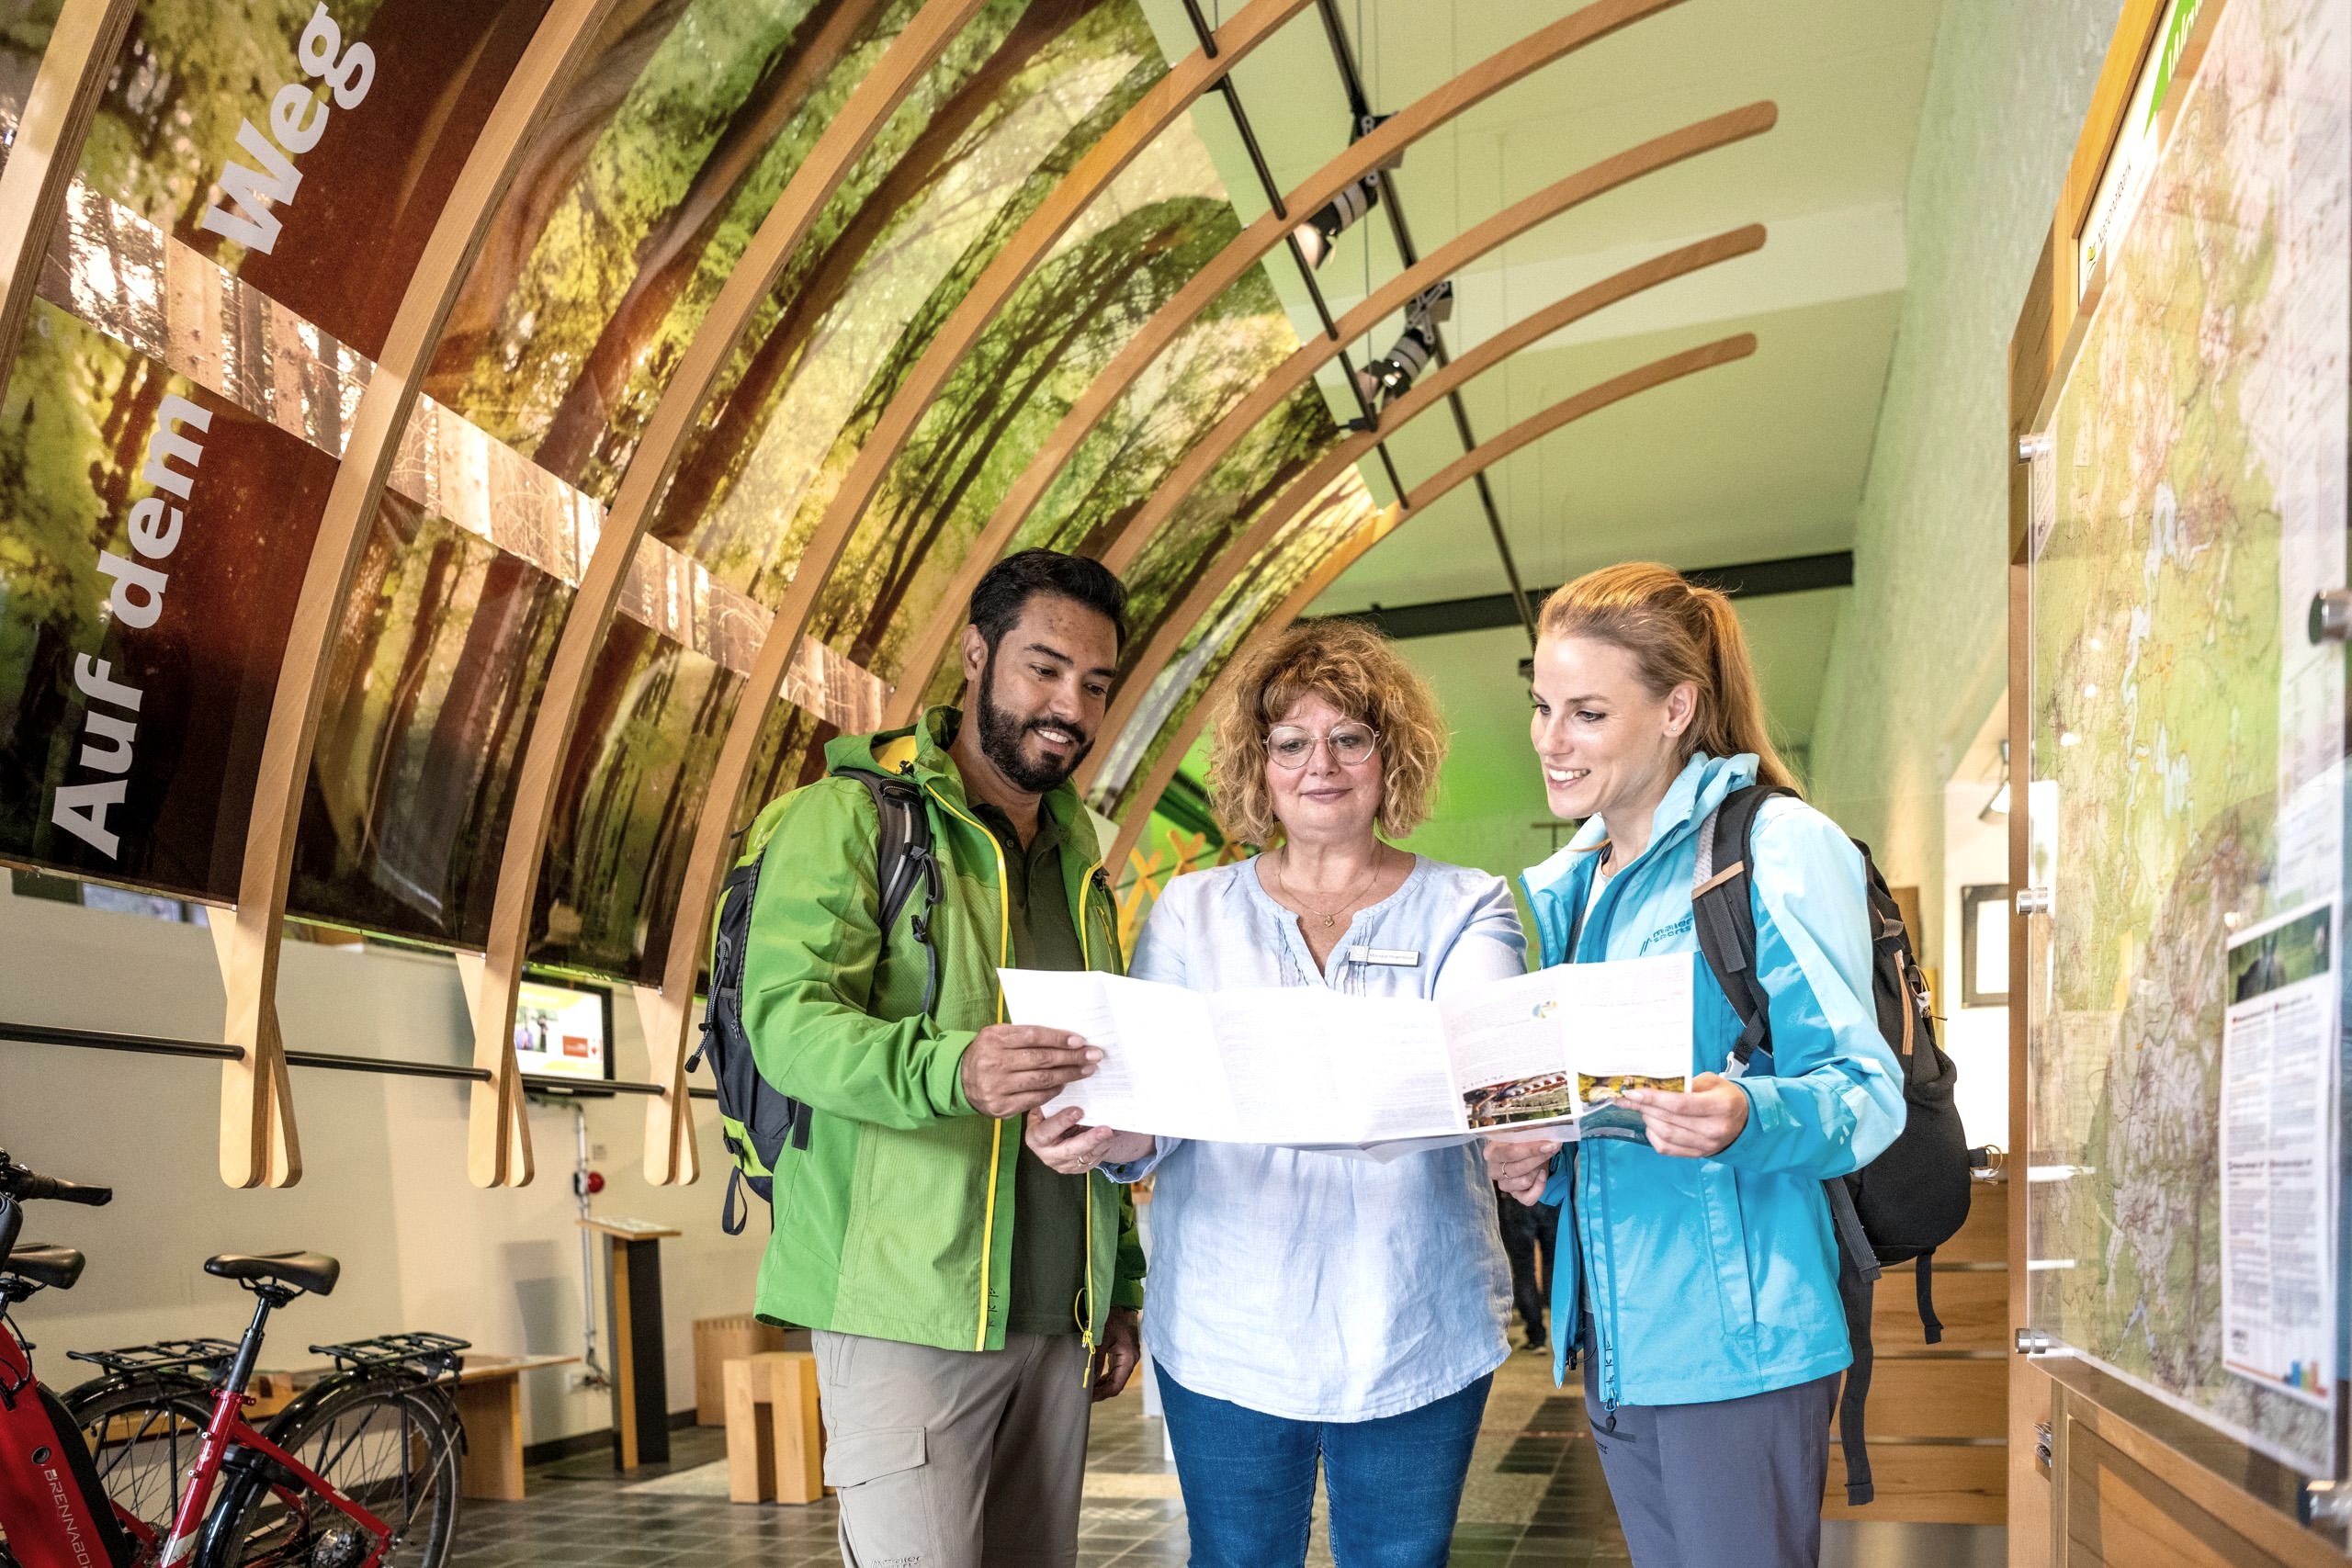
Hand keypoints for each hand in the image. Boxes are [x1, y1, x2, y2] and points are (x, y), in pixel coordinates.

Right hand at [959, 1025, 1098, 1117]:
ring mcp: (997, 1087)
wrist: (960, 1080)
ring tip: (1085, 1070)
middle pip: (1041, 1059)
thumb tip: (1063, 1035)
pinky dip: (1052, 1091)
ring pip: (1041, 1080)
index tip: (1080, 1040)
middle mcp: (994, 1063)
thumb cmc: (987, 1052)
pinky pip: (1034, 1099)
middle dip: (1071, 1057)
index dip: (1059, 1038)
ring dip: (1068, 1075)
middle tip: (1093, 1055)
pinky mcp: (1001, 1106)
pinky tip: (1064, 1084)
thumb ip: (1023, 1033)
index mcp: (994, 1039)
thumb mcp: (997, 1034)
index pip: (1033, 1037)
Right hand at [1025, 1107, 1154, 1172]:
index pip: (1047, 1131)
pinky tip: (1113, 1136)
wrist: (1052, 1137)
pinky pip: (1094, 1160)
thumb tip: (1066, 1084)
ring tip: (1114, 1129)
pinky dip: (1105, 1147)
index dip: (1062, 1121)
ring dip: (1102, 1143)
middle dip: (1090, 1139)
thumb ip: (1052, 1102)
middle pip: (1070, 1150)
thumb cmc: (1048, 1116)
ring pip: (1086, 1156)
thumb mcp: (1045, 1109)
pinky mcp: (1078, 1169)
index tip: (1078, 1110)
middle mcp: (1048, 1154)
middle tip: (1106, 1129)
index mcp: (1035, 1137)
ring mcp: (1064, 1165)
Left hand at [1091, 1307, 1140, 1401]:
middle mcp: (1131, 1360)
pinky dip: (1105, 1375)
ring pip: (1116, 1378)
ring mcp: (1128, 1356)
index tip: (1087, 1398)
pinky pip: (1115, 1369)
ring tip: (1087, 1388)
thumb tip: (1087, 1380)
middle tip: (1084, 1395)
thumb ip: (1095, 1361)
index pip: (1116, 1386)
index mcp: (1128, 1359)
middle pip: (1116, 1384)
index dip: (1101, 1394)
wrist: (1120, 1300)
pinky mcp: (1124, 1351)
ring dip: (1102, 1384)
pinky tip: (1094, 1377)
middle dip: (1101, 1391)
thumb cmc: (1111, 1317)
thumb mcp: (1101, 1339)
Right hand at [1485, 1137, 1559, 1203]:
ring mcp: (1503, 1184)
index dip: (1531, 1149)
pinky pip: (1529, 1198)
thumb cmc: (1523, 1144)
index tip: (1549, 1144)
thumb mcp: (1523, 1136)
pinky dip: (1540, 1186)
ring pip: (1524, 1181)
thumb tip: (1547, 1134)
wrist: (1528, 1156)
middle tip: (1553, 1148)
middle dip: (1539, 1158)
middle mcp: (1493, 1170)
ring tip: (1542, 1161)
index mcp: (1491, 1152)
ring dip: (1537, 1170)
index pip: (1510, 1152)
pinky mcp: (1515, 1196)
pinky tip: (1542, 1175)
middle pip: (1518, 1168)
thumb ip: (1529, 1135)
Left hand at [1621, 1072, 1749, 1157]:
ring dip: (1648, 1120)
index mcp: (1721, 1106)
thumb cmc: (1725, 1097)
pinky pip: (1667, 1149)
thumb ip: (1687, 1083)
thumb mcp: (1712, 1081)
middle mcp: (1714, 1128)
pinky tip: (1652, 1124)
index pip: (1679, 1104)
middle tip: (1629, 1098)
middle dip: (1644, 1107)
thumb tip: (1655, 1086)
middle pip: (1669, 1119)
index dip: (1653, 1098)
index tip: (1632, 1092)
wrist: (1744, 1122)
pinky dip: (1653, 1136)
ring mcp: (1706, 1145)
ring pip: (1666, 1135)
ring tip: (1642, 1108)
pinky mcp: (1699, 1155)